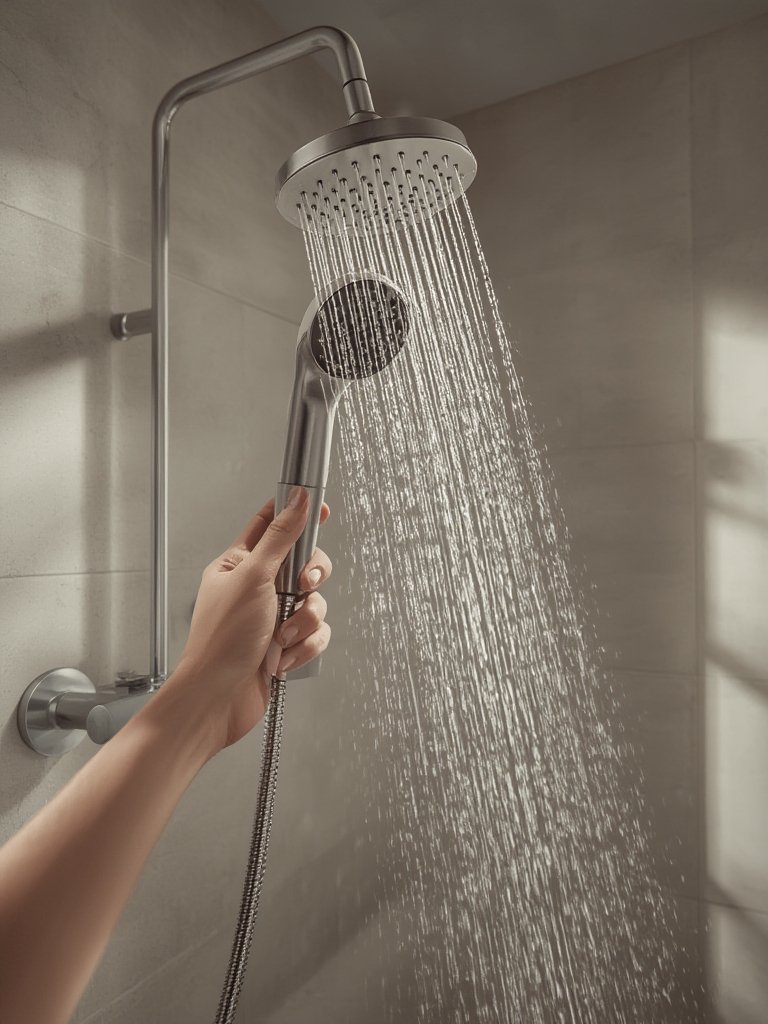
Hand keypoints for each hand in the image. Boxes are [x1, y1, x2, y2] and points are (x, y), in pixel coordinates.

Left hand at [155, 488, 331, 757]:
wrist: (218, 700)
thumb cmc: (220, 641)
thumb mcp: (252, 577)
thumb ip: (280, 537)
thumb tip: (298, 500)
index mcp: (239, 564)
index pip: (271, 525)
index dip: (298, 515)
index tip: (320, 509)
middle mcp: (257, 588)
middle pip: (305, 565)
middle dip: (311, 580)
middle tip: (300, 587)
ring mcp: (272, 617)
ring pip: (315, 603)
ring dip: (304, 622)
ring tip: (281, 637)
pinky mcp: (286, 645)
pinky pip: (316, 635)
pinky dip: (304, 647)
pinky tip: (283, 657)